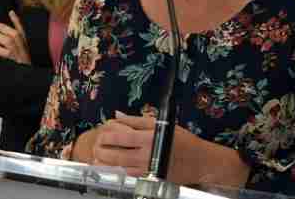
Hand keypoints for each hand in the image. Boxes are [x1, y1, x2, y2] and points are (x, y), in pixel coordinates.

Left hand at [0, 10, 30, 64]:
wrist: (29, 83)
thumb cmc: (23, 69)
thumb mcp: (22, 56)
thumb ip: (16, 45)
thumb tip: (4, 37)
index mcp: (27, 46)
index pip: (23, 30)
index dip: (17, 21)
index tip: (10, 11)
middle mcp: (25, 49)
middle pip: (14, 34)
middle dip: (1, 27)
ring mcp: (20, 56)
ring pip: (9, 42)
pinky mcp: (16, 64)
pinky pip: (5, 54)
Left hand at [91, 112, 249, 185]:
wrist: (199, 161)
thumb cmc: (180, 139)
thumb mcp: (159, 123)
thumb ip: (135, 120)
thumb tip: (117, 115)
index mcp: (148, 138)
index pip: (120, 136)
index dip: (106, 134)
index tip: (101, 132)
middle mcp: (145, 155)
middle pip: (115, 154)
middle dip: (101, 150)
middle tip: (95, 145)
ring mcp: (146, 169)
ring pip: (119, 168)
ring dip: (104, 163)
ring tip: (96, 157)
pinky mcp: (149, 178)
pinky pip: (128, 176)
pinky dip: (116, 171)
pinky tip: (110, 167)